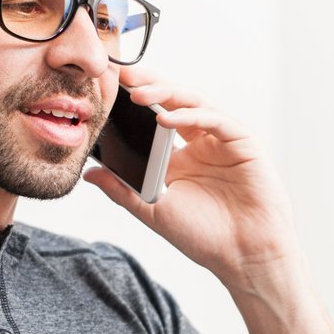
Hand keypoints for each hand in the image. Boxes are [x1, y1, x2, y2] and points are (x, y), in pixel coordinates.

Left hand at [82, 69, 300, 290]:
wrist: (243, 257)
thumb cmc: (205, 237)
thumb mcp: (153, 211)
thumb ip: (122, 190)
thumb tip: (89, 174)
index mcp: (180, 157)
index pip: (154, 117)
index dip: (134, 102)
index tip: (107, 90)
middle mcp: (202, 142)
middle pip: (173, 102)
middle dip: (148, 85)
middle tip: (121, 76)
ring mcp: (223, 140)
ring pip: (193, 103)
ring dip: (165, 94)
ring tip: (137, 93)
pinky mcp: (244, 142)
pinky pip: (215, 119)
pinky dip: (190, 115)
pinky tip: (165, 117)